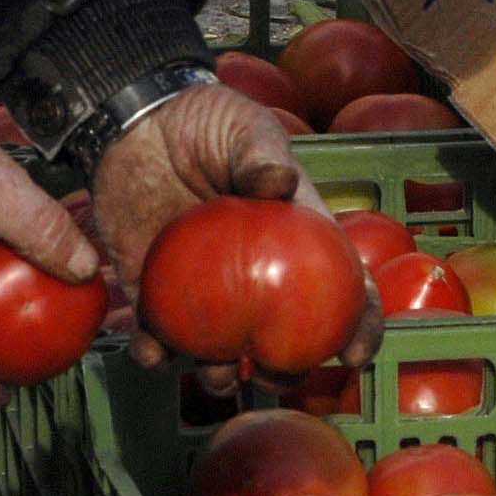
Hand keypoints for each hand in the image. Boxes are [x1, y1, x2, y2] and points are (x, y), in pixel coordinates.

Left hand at [89, 81, 383, 376]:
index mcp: (293, 236)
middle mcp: (253, 272)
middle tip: (274, 375)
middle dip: (285, 371)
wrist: (137, 120)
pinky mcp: (152, 288)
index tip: (354, 354)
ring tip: (212, 373)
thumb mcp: (245, 126)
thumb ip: (261, 154)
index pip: (341, 284)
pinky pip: (155, 334)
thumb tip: (280, 182)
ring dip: (217, 376)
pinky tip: (150, 351)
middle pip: (283, 336)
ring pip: (218, 349)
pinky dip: (153, 352)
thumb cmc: (207, 119)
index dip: (358, 323)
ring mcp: (203, 285)